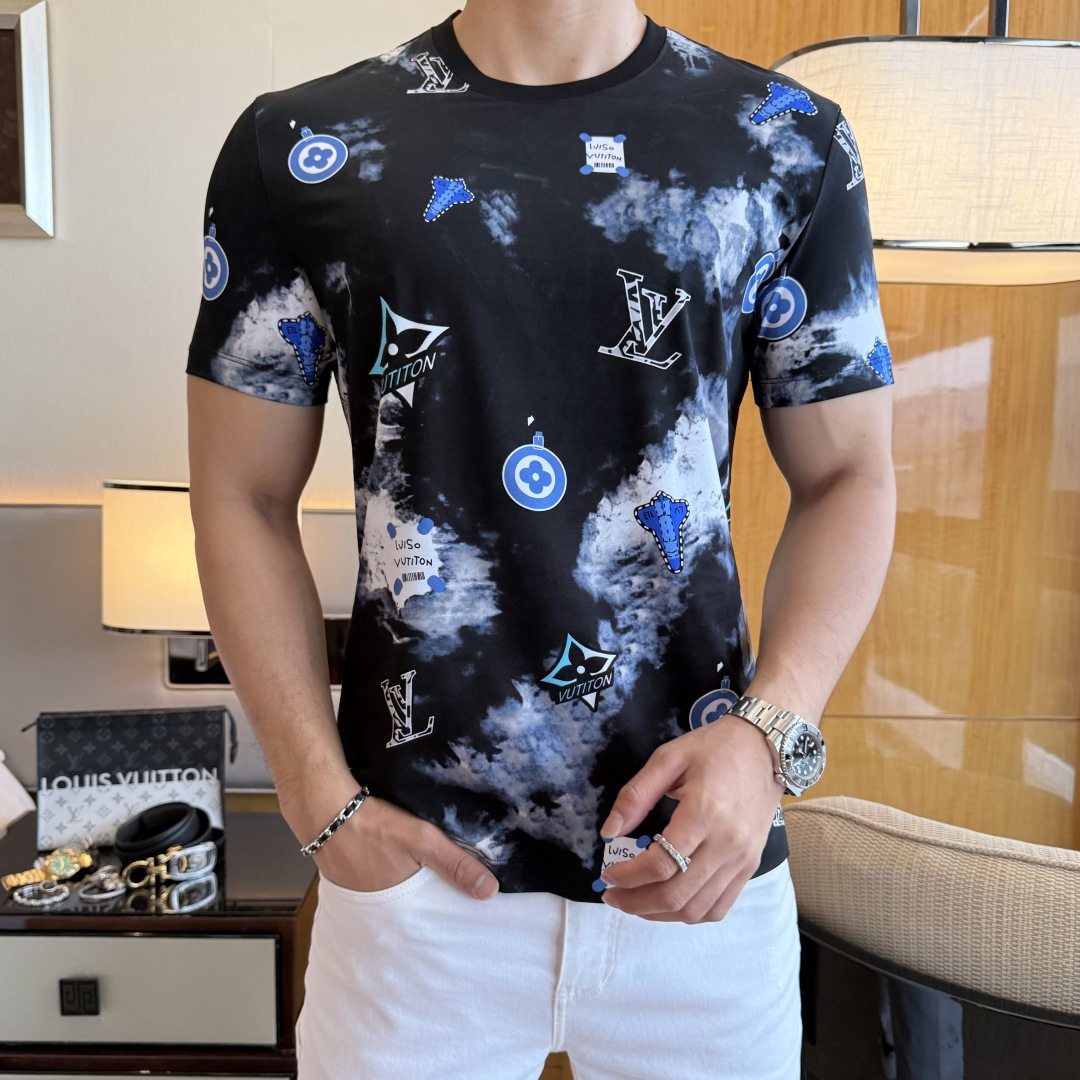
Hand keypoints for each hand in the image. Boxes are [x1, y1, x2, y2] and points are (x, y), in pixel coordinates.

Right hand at [281, 773, 499, 899]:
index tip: (470, 913)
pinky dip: (393, 878)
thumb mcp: (421, 841)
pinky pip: (380, 884)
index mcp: (397, 908)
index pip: (430, 921)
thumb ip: (455, 865)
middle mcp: (378, 909)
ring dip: (413, 890)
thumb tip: (489, 891)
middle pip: (414, 911)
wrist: (325, 808)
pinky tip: (402, 864)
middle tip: (458, 897)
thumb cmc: (372, 825)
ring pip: (397, 897)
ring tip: (434, 880)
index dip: (448, 916)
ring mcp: (363, 894)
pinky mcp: (353, 878)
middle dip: (433, 904)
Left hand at [597, 714, 782, 922]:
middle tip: (612, 895)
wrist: (765, 747)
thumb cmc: (714, 748)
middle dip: (636, 902)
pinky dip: (689, 913)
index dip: (628, 876)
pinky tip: (668, 902)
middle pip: (677, 894)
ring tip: (635, 901)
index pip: (661, 863)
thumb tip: (608, 832)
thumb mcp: (668, 758)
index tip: (607, 874)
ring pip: (696, 909)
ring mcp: (742, 860)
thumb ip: (635, 795)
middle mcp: (726, 844)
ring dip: (660, 913)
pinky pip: (718, 907)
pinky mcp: (750, 867)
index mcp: (704, 813)